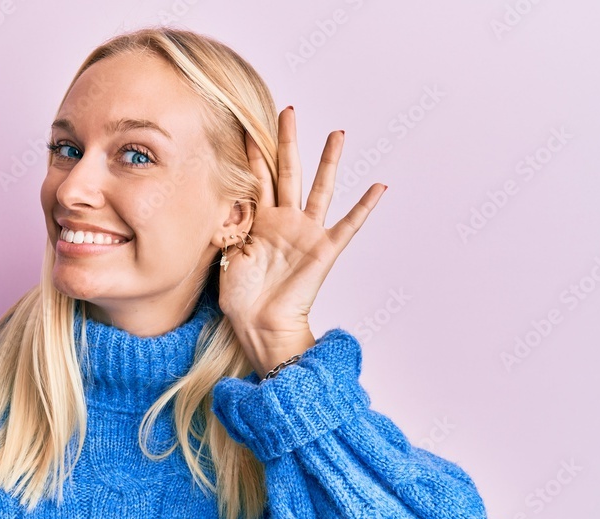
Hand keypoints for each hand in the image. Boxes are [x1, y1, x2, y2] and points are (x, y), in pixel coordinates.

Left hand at [217, 106, 386, 375]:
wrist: (259, 325)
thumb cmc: (241, 297)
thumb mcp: (225, 254)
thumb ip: (228, 225)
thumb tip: (219, 200)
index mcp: (260, 221)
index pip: (256, 177)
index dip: (251, 152)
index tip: (244, 123)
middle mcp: (285, 221)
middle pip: (287, 171)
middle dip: (287, 140)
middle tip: (288, 110)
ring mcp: (306, 233)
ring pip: (320, 188)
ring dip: (328, 161)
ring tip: (337, 133)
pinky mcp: (323, 250)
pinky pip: (349, 226)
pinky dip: (365, 207)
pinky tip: (380, 186)